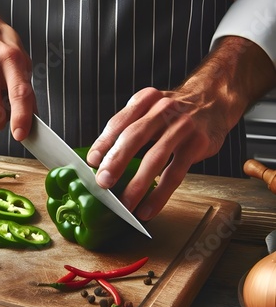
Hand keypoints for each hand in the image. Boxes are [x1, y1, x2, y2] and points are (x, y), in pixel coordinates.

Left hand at [87, 37, 275, 220]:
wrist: (215, 99)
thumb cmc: (174, 111)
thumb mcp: (150, 108)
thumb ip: (128, 127)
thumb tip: (100, 159)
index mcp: (145, 100)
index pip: (118, 123)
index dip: (103, 143)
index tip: (91, 162)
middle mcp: (162, 110)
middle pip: (134, 137)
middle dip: (116, 162)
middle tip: (103, 183)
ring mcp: (182, 126)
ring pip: (155, 158)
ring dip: (137, 184)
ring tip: (125, 204)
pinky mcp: (198, 143)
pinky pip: (175, 173)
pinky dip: (160, 194)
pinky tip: (148, 208)